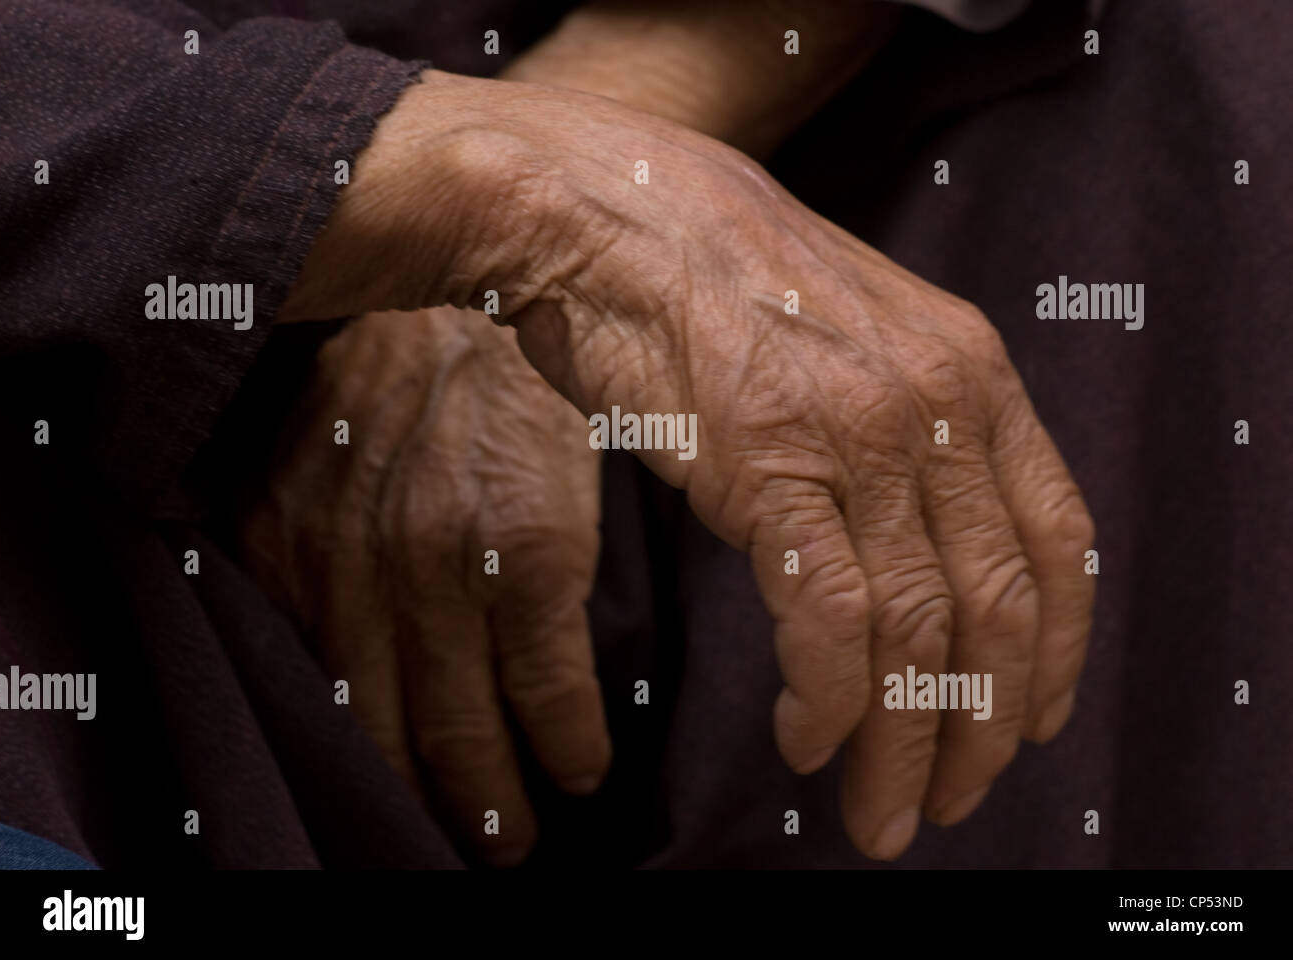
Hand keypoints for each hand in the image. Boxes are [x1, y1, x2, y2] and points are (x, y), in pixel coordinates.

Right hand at [284, 71, 1095, 860]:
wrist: (607, 213)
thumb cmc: (710, 274)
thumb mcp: (849, 328)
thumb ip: (899, 420)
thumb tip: (906, 532)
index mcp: (967, 369)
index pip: (1059, 536)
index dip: (1058, 647)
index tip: (1031, 720)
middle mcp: (933, 404)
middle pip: (1000, 606)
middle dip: (982, 729)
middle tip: (951, 800)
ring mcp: (855, 436)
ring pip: (919, 634)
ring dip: (903, 746)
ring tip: (878, 810)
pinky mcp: (771, 469)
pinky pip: (829, 623)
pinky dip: (827, 703)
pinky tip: (805, 738)